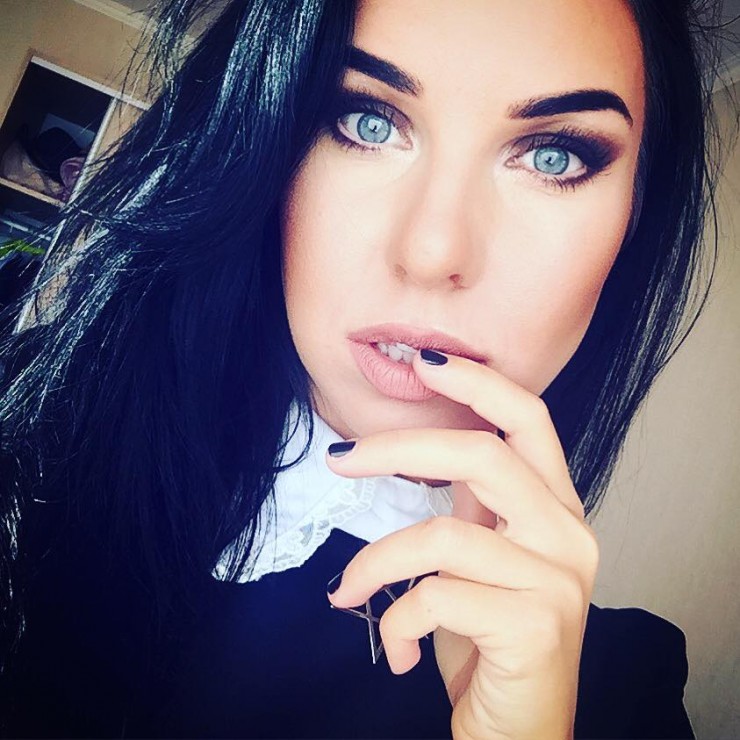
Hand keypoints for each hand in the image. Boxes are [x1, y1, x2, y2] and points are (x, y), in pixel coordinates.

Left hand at [325, 350, 598, 739]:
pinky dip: (396, 621)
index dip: (478, 383)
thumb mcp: (484, 558)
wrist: (520, 729)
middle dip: (397, 449)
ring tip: (347, 591)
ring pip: (442, 536)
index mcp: (557, 508)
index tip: (425, 361)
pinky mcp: (535, 627)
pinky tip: (393, 649)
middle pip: (481, 455)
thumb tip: (410, 449)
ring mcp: (557, 580)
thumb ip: (471, 505)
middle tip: (339, 458)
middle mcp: (569, 534)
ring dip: (376, 563)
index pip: (530, 420)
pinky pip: (436, 597)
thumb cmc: (492, 638)